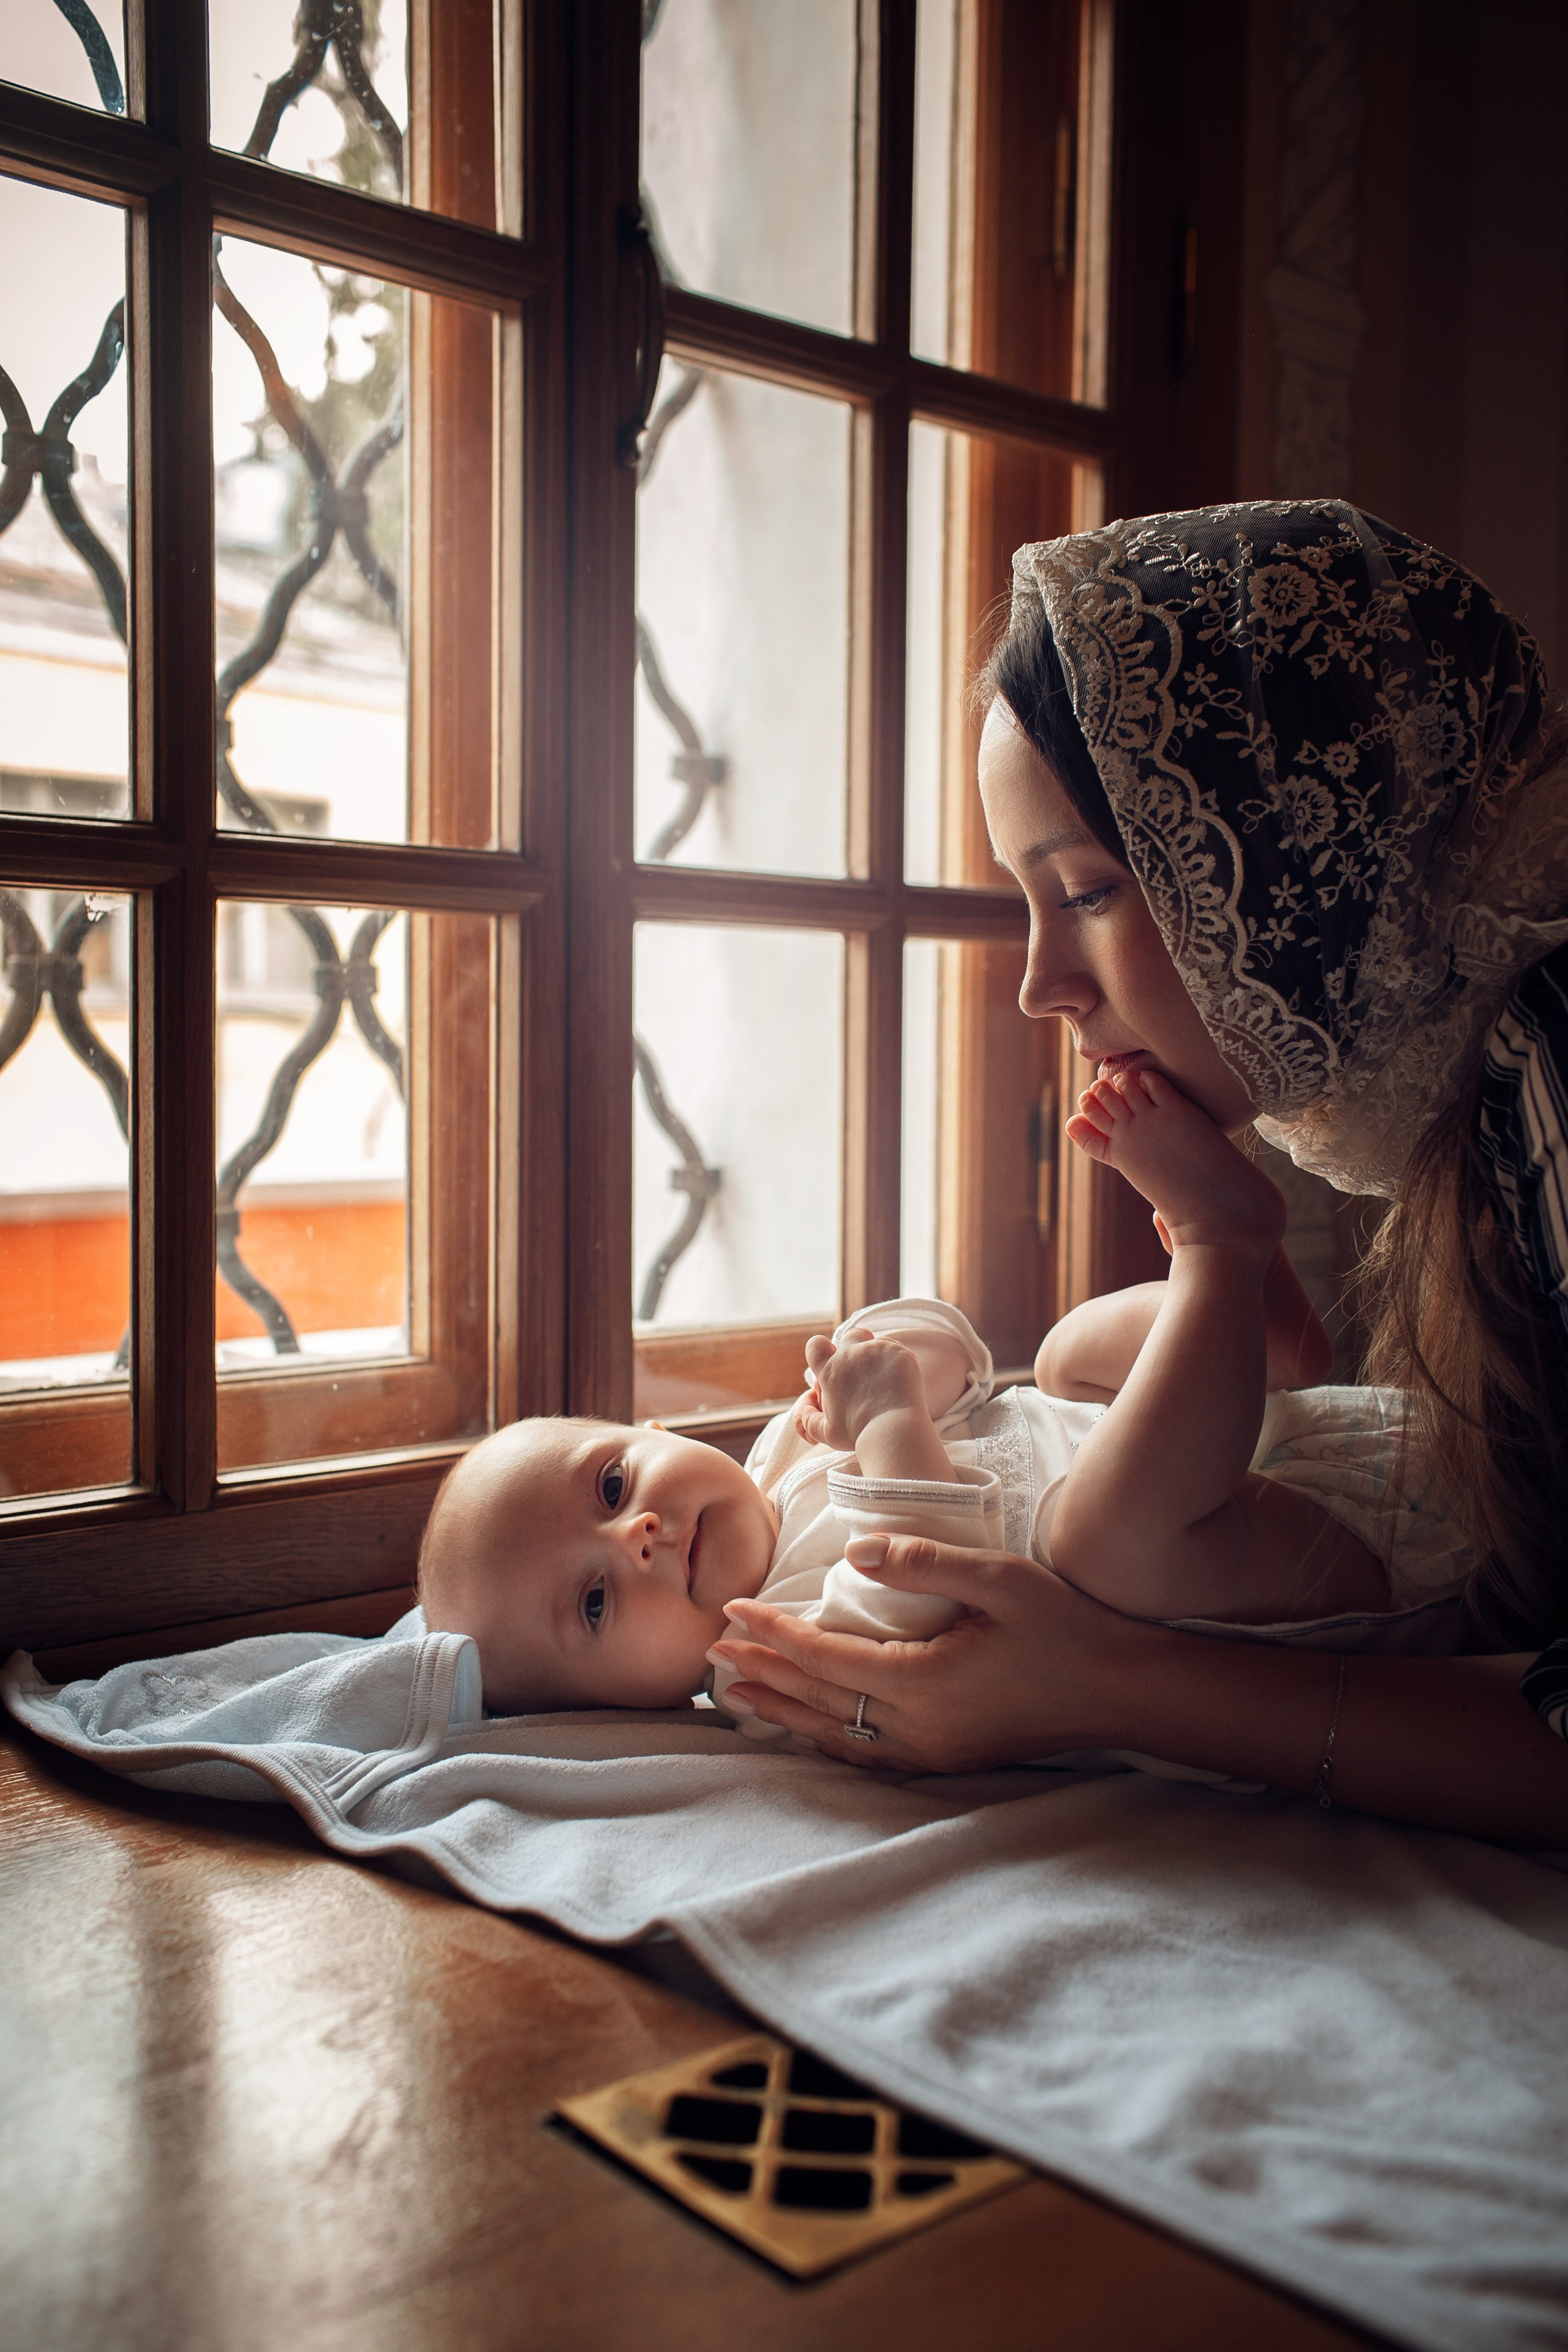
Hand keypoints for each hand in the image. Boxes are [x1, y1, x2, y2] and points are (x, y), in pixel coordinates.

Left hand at [705, 1533, 1163, 1772]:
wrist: (1123, 1690)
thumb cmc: (1066, 1627)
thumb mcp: (999, 1579)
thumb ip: (922, 1562)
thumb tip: (852, 1551)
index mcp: (924, 1684)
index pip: (826, 1659)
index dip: (774, 1635)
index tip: (732, 1612)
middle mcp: (919, 1730)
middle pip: (819, 1703)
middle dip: (763, 1676)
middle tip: (711, 1655)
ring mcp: (934, 1752)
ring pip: (836, 1736)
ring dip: (784, 1713)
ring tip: (736, 1696)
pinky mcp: (948, 1759)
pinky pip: (866, 1754)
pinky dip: (825, 1737)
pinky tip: (806, 1727)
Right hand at [792, 1326, 926, 1450]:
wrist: (894, 1432)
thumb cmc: (860, 1435)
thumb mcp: (827, 1432)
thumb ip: (808, 1420)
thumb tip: (803, 1409)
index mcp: (830, 1370)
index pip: (815, 1345)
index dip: (821, 1349)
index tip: (831, 1359)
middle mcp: (851, 1355)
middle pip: (851, 1336)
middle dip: (856, 1346)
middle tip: (865, 1370)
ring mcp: (876, 1350)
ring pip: (878, 1344)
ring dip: (880, 1357)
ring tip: (886, 1382)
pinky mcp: (899, 1353)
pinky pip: (897, 1350)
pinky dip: (897, 1363)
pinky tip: (900, 1381)